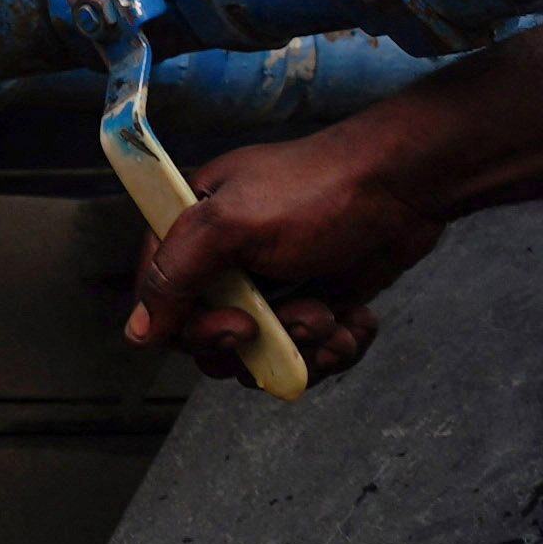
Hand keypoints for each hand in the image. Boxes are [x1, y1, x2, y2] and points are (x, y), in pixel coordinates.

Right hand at [121, 110, 437, 385]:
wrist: (404, 187)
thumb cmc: (321, 190)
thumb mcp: (232, 224)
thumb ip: (175, 273)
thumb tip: (139, 331)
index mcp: (193, 231)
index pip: (163, 306)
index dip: (197, 330)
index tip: (241, 324)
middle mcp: (226, 263)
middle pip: (213, 341)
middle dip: (263, 343)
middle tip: (306, 316)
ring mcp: (270, 287)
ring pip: (263, 356)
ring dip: (305, 349)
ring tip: (336, 317)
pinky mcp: (311, 304)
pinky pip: (307, 354)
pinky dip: (335, 348)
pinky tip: (356, 322)